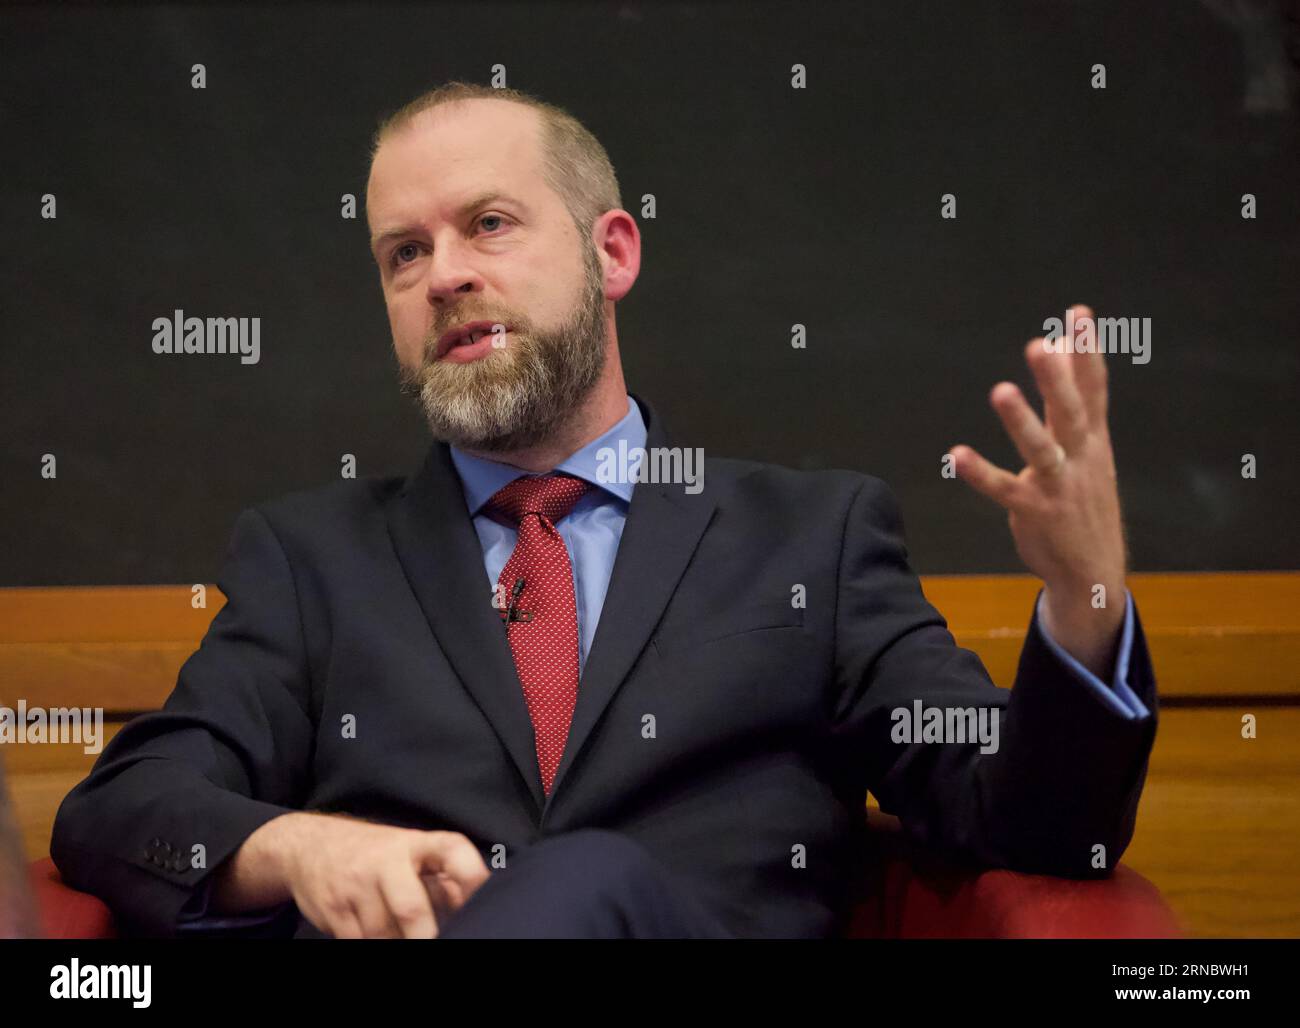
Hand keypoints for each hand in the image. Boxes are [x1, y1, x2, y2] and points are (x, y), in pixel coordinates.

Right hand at [279, 813, 490, 938]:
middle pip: (410, 908)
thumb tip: (476, 910)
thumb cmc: (377, 856)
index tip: (481, 901)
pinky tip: (378, 938)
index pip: (452, 851)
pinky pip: (357, 941)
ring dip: (397, 943)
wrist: (310, 845)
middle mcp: (387, 860)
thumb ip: (442, 880)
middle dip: (425, 935)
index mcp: (417, 843)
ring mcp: (356, 884)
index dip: (471, 877)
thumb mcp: (411, 855)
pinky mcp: (333, 908)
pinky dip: (371, 945)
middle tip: (437, 942)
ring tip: (404, 936)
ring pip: (383, 934)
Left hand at [948, 304, 1127, 676]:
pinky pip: (1004, 489)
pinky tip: (956, 454)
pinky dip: (980, 472)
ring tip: (1001, 390)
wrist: (1093, 572)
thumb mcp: (1090, 452)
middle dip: (1057, 378)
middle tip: (1040, 343)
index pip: (1094, 388)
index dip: (1087, 352)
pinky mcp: (1033, 510)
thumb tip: (1063, 352)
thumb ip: (1078, 405)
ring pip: (1042, 448)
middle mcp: (1080, 458)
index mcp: (1093, 439)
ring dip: (1021, 421)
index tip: (1078, 313)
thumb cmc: (1084, 501)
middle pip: (1071, 412)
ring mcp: (1058, 486)